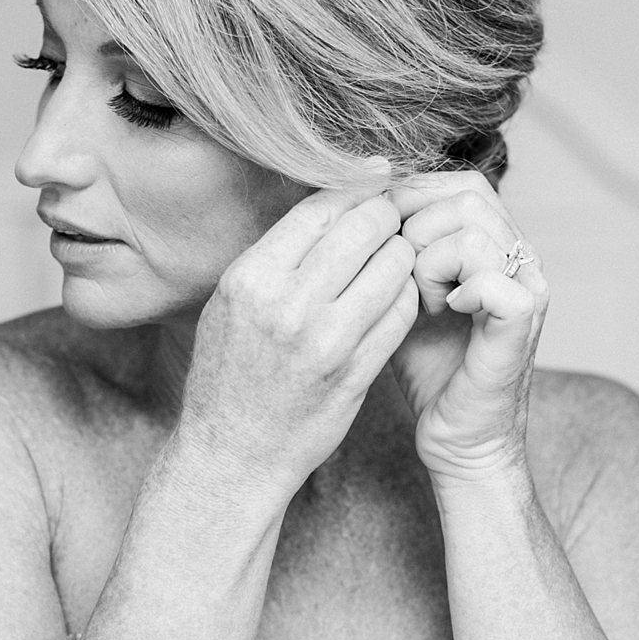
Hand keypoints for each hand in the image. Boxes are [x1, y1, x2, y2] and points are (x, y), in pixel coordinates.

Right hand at [180, 178, 419, 502]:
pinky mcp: (357, 372)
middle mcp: (288, 305)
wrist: (233, 454)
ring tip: (394, 262)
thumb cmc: (231, 372)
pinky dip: (407, 297)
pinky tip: (396, 299)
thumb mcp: (232, 302)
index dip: (357, 189)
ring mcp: (327, 341)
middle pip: (367, 225)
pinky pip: (403, 312)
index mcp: (252, 278)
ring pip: (395, 264)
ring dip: (402, 256)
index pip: (322, 206)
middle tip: (392, 222)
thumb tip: (333, 200)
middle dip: (387, 216)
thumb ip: (278, 254)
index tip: (374, 186)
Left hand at [386, 171, 547, 488]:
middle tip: (402, 279)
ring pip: (472, 230)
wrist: (459, 437)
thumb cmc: (428, 367)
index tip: (381, 240)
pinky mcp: (526, 318)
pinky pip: (486, 276)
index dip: (413, 198)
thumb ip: (394, 246)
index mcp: (498, 242)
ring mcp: (530, 284)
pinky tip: (442, 316)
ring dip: (429, 262)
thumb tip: (357, 197)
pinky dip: (451, 290)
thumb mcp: (402, 291)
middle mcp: (522, 255)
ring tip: (423, 302)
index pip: (461, 181)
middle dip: (416, 230)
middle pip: (467, 195)